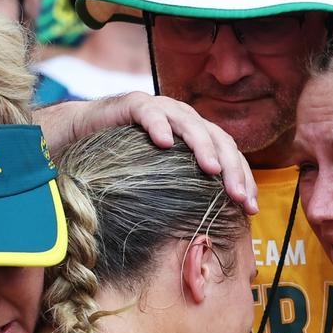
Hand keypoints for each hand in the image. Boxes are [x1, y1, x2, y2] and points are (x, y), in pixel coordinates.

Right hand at [38, 93, 257, 214]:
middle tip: (239, 196)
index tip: (250, 207)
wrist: (82, 136)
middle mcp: (184, 119)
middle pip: (218, 139)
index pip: (229, 155)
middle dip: (231, 168)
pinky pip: (150, 113)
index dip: (243, 179)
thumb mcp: (161, 181)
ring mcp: (161, 109)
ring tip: (212, 169)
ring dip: (203, 146)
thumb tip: (210, 229)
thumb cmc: (124, 162)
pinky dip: (158, 124)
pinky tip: (163, 142)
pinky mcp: (134, 103)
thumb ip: (184, 193)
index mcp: (198, 137)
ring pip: (190, 123)